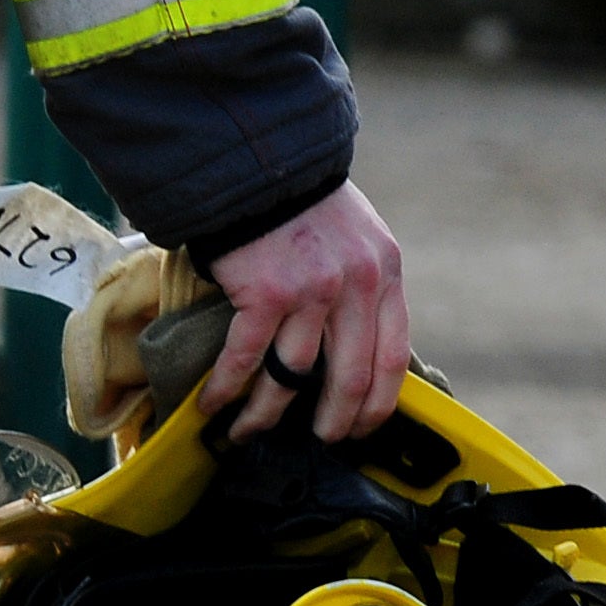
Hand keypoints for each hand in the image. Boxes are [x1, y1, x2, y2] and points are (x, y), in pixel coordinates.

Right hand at [197, 181, 409, 442]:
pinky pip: (245, 357)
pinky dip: (226, 387)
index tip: (362, 426)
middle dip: (332, 421)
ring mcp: (311, 292)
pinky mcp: (264, 294)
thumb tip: (351, 344)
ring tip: (248, 432)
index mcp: (385, 275)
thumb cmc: (302, 202)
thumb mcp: (358, 238)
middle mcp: (356, 287)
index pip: (393, 357)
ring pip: (292, 376)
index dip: (377, 402)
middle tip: (317, 441)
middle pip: (349, 378)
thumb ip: (363, 286)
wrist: (259, 163)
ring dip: (266, 414)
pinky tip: (212, 404)